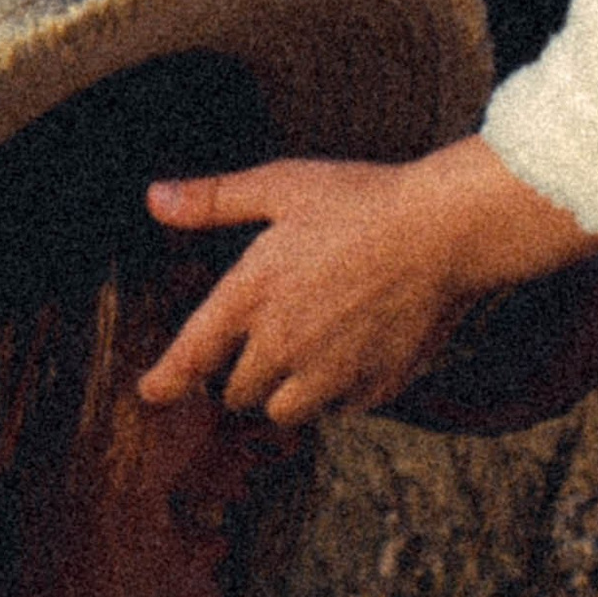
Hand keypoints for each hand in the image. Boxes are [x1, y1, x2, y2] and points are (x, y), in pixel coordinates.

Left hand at [140, 138, 597, 426]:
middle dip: (243, 372)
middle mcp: (282, 343)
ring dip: (286, 392)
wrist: (444, 230)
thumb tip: (155, 199)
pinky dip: (336, 393)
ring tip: (306, 355)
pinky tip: (352, 354)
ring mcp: (328, 372)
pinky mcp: (372, 387)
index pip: (190, 356)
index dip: (165, 381)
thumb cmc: (363, 200)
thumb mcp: (282, 185)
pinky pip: (338, 411)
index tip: (152, 392)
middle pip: (237, 392)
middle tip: (266, 341)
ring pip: (284, 412)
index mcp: (251, 294)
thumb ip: (213, 200)